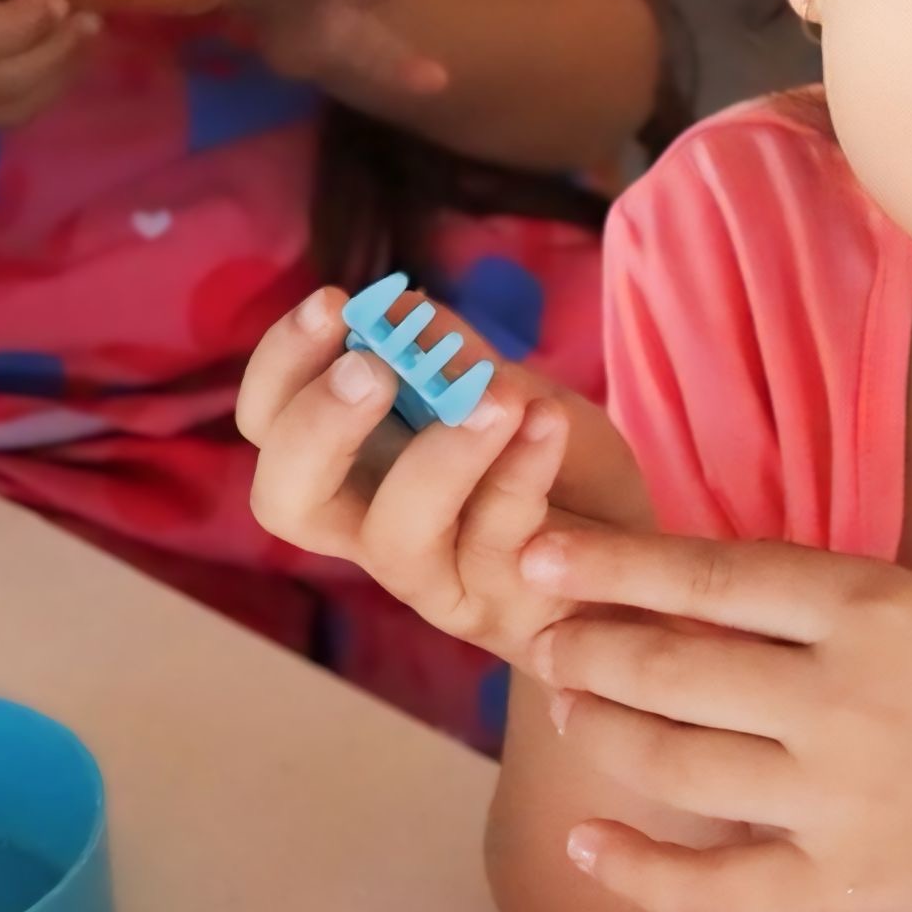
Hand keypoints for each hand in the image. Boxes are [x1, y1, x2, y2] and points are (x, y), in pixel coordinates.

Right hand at [235, 283, 652, 660]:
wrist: (639, 564)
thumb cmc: (560, 474)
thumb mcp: (514, 395)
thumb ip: (457, 358)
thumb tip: (400, 305)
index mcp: (356, 467)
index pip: (272, 425)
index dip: (282, 366)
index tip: (332, 303)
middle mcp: (373, 529)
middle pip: (288, 501)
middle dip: (318, 426)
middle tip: (374, 367)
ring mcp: (436, 580)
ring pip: (398, 534)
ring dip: (440, 456)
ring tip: (497, 397)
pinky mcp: (501, 608)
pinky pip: (497, 540)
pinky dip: (522, 473)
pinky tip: (550, 424)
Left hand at [518, 528, 911, 911]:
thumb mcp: (909, 601)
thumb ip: (799, 595)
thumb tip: (656, 577)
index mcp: (869, 613)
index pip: (712, 581)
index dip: (613, 566)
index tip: (538, 553)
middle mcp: (846, 704)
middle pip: (675, 674)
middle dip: (589, 652)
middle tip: (546, 640)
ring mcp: (837, 802)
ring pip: (675, 769)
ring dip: (603, 734)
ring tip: (577, 709)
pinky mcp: (832, 884)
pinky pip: (709, 888)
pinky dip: (634, 870)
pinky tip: (584, 842)